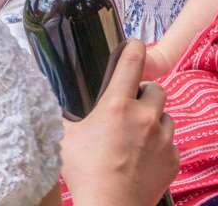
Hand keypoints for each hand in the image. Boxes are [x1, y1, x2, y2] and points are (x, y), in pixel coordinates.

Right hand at [61, 40, 177, 205]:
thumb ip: (62, 114)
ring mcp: (163, 138)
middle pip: (157, 89)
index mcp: (117, 104)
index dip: (134, 48)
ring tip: (139, 135)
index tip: (134, 44)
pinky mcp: (173, 159)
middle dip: (145, 94)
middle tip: (132, 107)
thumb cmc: (85, 172)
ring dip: (155, 120)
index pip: (132, 62)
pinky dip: (162, 146)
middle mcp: (145, 116)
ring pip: (167, 117)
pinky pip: (172, 144)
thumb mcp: (65, 137)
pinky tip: (146, 157)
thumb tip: (44, 100)